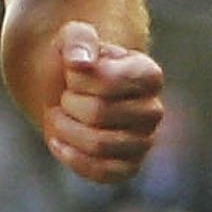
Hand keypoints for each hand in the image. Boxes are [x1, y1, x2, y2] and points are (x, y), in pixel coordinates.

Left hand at [45, 20, 163, 183]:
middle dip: (68, 103)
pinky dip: (72, 157)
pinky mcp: (128, 167)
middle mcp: (154, 110)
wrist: (68, 94)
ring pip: (99, 144)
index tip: (72, 73)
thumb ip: (77, 39)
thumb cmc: (76, 64)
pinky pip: (102, 172)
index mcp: (150, 75)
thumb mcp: (74, 39)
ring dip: (65, 129)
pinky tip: (58, 141)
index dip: (78, 78)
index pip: (109, 81)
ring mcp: (144, 142)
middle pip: (99, 113)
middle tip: (65, 97)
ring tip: (60, 116)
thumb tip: (80, 62)